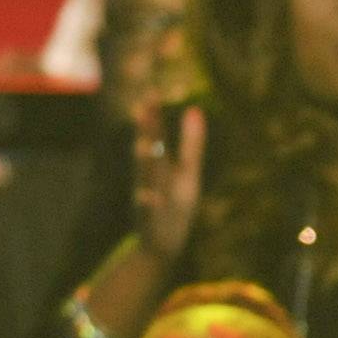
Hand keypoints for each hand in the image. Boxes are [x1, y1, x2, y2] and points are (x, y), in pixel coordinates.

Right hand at [134, 102, 205, 261]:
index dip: (154, 116)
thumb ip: (191, 143)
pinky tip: (149, 196)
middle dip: (147, 130)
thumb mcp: (187, 172)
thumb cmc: (174, 204)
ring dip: (144, 161)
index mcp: (160, 165)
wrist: (159, 246)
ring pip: (146, 177)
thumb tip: (195, 110)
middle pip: (149, 150)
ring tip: (143, 144)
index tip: (151, 92)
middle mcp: (151, 177)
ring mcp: (149, 197)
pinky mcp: (153, 219)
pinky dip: (148, 202)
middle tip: (141, 107)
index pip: (157, 136)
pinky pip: (149, 210)